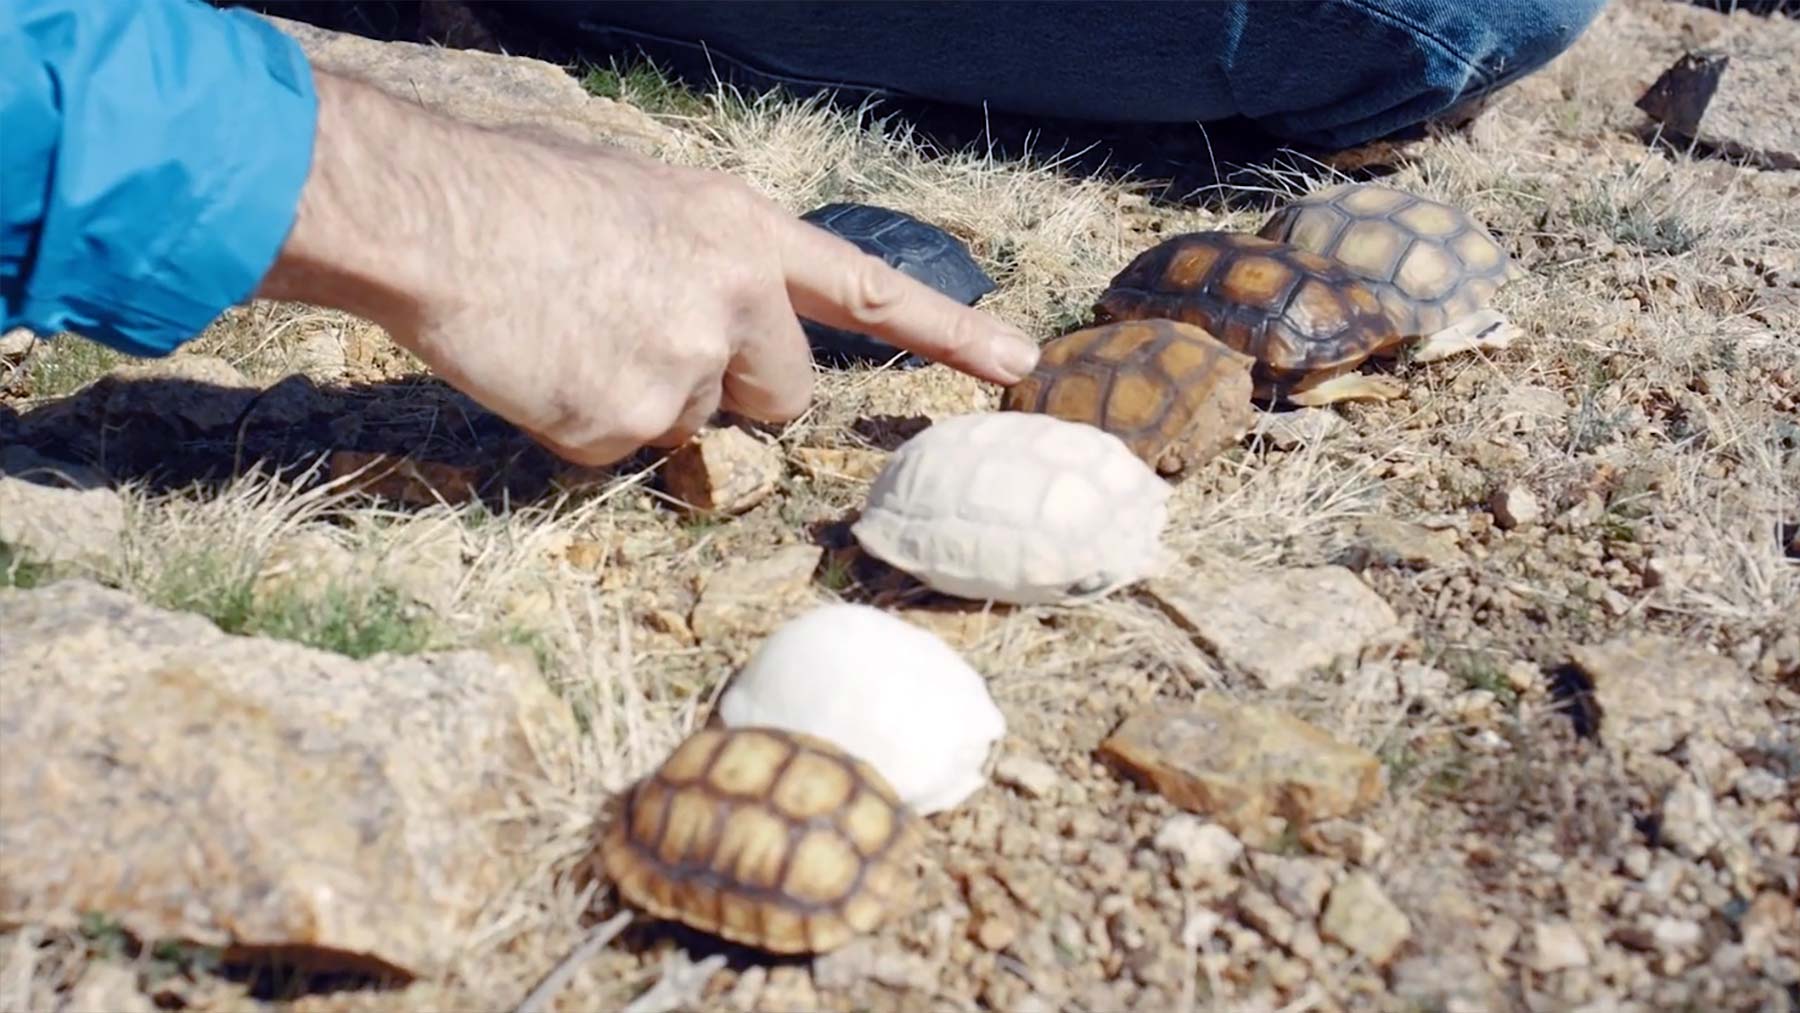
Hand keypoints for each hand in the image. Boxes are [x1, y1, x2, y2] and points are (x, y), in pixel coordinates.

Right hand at [255, 69, 1040, 465]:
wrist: (433, 217)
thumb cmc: (525, 192)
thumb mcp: (649, 198)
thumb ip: (710, 260)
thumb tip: (719, 321)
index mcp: (745, 233)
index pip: (872, 292)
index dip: (949, 331)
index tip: (1020, 363)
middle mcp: (736, 304)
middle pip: (786, 395)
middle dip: (738, 387)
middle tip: (651, 340)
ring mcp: (684, 372)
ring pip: (697, 426)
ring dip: (649, 400)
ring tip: (577, 334)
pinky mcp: (622, 427)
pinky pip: (619, 452)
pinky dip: (583, 424)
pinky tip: (545, 366)